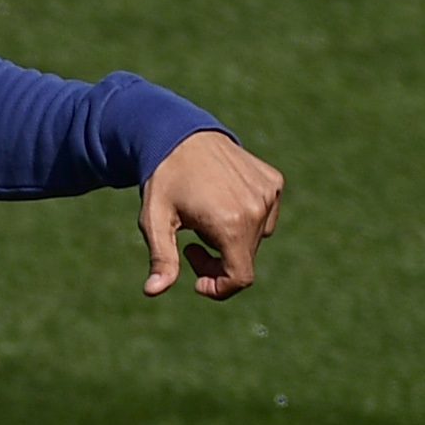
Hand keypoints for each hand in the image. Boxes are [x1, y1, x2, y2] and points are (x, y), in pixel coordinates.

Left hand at [139, 129, 283, 299]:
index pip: (240, 278)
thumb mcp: (155, 220)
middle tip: (190, 243)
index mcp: (231, 224)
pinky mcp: (273, 181)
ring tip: (205, 215)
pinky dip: (246, 216)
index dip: (219, 287)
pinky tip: (222, 198)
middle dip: (218, 261)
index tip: (197, 280)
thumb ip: (161, 258)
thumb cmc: (163, 180)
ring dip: (232, 237)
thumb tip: (152, 291)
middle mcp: (256, 209)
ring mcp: (268, 193)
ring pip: (256, 238)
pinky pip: (265, 214)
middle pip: (245, 258)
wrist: (178, 132)